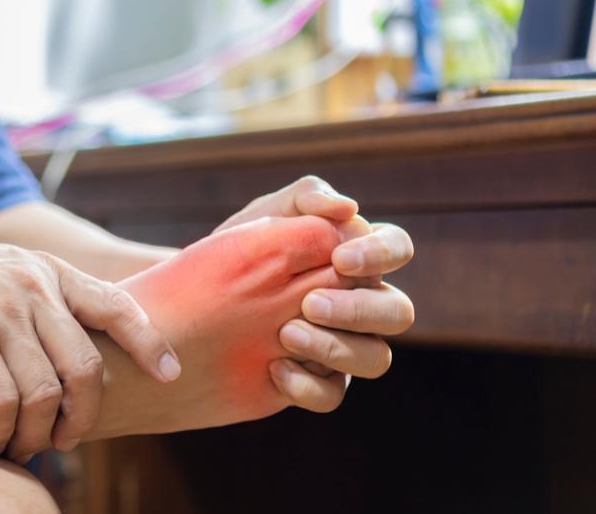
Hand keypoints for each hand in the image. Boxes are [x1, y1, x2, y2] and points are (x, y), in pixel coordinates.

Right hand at [0, 226, 179, 460]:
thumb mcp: (6, 271)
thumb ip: (45, 299)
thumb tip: (83, 350)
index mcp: (48, 271)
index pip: (117, 306)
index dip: (149, 343)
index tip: (170, 374)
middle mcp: (32, 288)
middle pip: (85, 368)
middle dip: (83, 415)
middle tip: (66, 439)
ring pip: (44, 395)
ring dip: (37, 434)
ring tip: (21, 446)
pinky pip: (2, 402)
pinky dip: (2, 431)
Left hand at [215, 176, 414, 411]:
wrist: (196, 294)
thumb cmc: (242, 246)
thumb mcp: (265, 215)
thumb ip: (304, 199)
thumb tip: (347, 208)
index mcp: (360, 257)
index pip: (397, 249)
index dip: (381, 255)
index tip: (340, 259)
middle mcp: (363, 305)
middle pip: (398, 312)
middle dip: (359, 308)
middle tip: (309, 302)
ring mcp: (347, 347)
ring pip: (376, 358)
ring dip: (337, 348)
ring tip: (286, 333)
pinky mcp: (319, 381)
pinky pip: (333, 394)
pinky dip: (307, 385)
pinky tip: (273, 368)